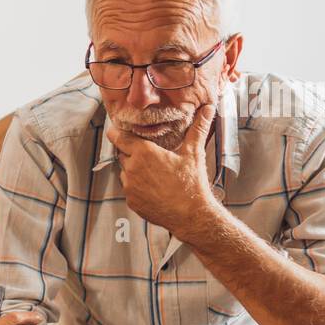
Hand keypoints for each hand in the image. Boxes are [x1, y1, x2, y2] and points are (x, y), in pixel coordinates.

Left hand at [105, 102, 220, 238]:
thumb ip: (198, 128)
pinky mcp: (131, 201)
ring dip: (134, 169)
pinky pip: (129, 188)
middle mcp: (132, 168)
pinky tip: (153, 187)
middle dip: (132, 152)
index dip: (117, 132)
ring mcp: (129, 186)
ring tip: (154, 173)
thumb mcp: (194, 153)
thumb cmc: (191, 184)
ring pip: (125, 171)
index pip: (119, 137)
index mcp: (144, 153)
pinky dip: (137, 186)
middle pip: (123, 154)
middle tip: (148, 154)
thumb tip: (208, 109)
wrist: (191, 216)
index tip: (116, 130)